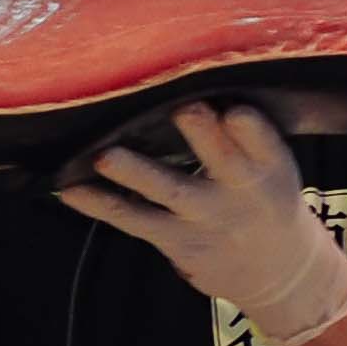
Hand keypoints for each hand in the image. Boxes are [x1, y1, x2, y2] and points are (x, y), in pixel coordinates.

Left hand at [57, 102, 346, 345]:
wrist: (278, 270)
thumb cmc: (264, 195)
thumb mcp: (274, 163)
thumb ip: (242, 132)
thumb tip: (191, 75)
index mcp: (270, 164)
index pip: (264, 142)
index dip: (249, 128)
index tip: (234, 110)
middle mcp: (239, 190)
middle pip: (220, 160)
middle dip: (202, 135)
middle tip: (184, 110)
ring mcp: (203, 217)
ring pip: (168, 191)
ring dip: (136, 172)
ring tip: (106, 157)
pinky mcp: (174, 240)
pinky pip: (132, 219)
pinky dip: (99, 204)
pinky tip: (68, 189)